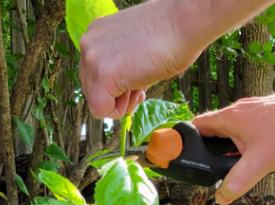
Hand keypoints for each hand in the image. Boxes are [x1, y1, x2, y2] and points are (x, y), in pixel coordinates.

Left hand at [79, 0, 199, 118]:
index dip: (114, 87)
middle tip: (139, 86)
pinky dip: (119, 111)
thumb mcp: (133, 51)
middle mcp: (88, 45)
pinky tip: (137, 93)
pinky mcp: (103, 75)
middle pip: (91, 91)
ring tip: (140, 84)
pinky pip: (100, 110)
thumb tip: (117, 91)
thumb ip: (119, 67)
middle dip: (116, 96)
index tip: (133, 82)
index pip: (92, 77)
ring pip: (95, 102)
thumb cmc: (170, 35)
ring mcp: (92, 59)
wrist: (186, 22)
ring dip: (120, 102)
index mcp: (96, 36)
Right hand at [193, 94, 274, 204]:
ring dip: (226, 145)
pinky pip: (244, 126)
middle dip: (208, 148)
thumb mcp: (259, 164)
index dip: (186, 141)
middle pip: (211, 129)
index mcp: (228, 118)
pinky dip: (241, 140)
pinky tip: (254, 152)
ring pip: (228, 128)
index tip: (184, 156)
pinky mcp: (263, 112)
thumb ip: (237, 182)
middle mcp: (236, 110)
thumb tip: (220, 198)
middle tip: (211, 166)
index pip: (195, 126)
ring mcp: (251, 109)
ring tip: (234, 162)